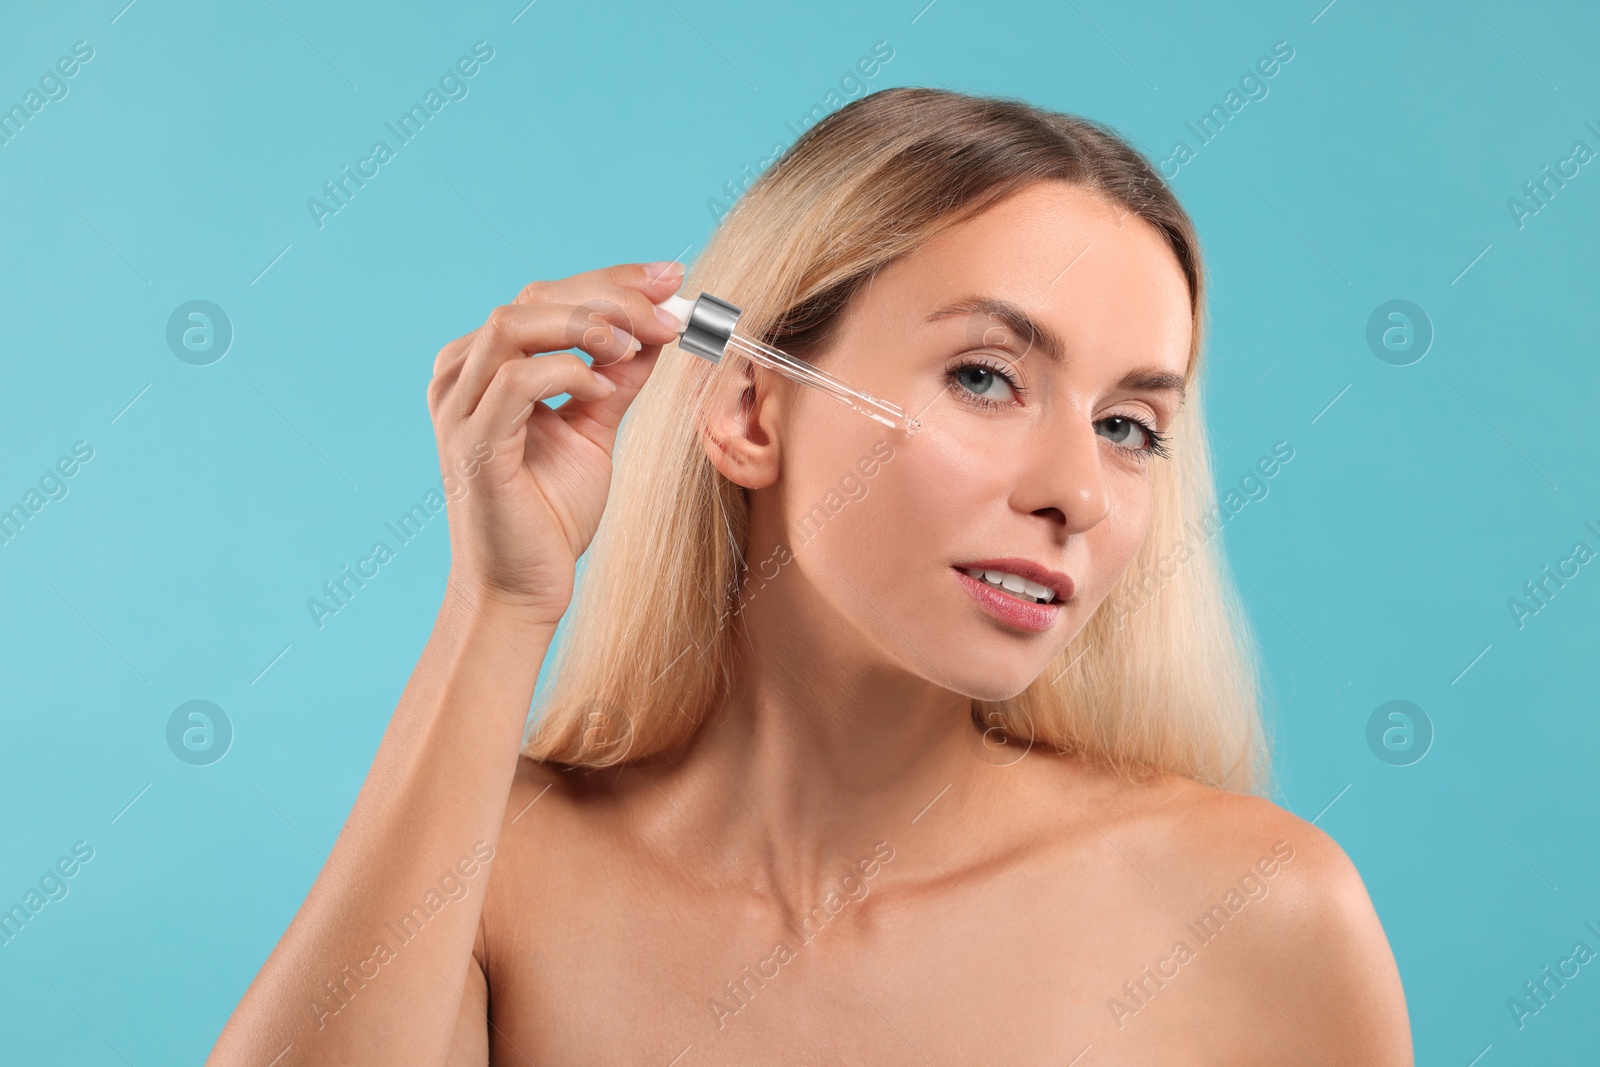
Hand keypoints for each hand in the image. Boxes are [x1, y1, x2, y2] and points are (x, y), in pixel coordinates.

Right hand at [427, 261, 685, 624]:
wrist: (521, 589)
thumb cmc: (549, 514)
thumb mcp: (593, 429)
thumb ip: (614, 378)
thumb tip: (654, 328)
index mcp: (484, 367)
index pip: (546, 297)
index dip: (611, 280)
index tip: (670, 280)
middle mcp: (461, 377)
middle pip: (532, 299)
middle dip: (609, 294)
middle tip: (668, 307)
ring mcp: (459, 409)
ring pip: (514, 325)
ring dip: (586, 324)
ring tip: (634, 344)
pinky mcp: (472, 445)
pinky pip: (515, 382)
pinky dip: (567, 372)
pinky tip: (603, 390)